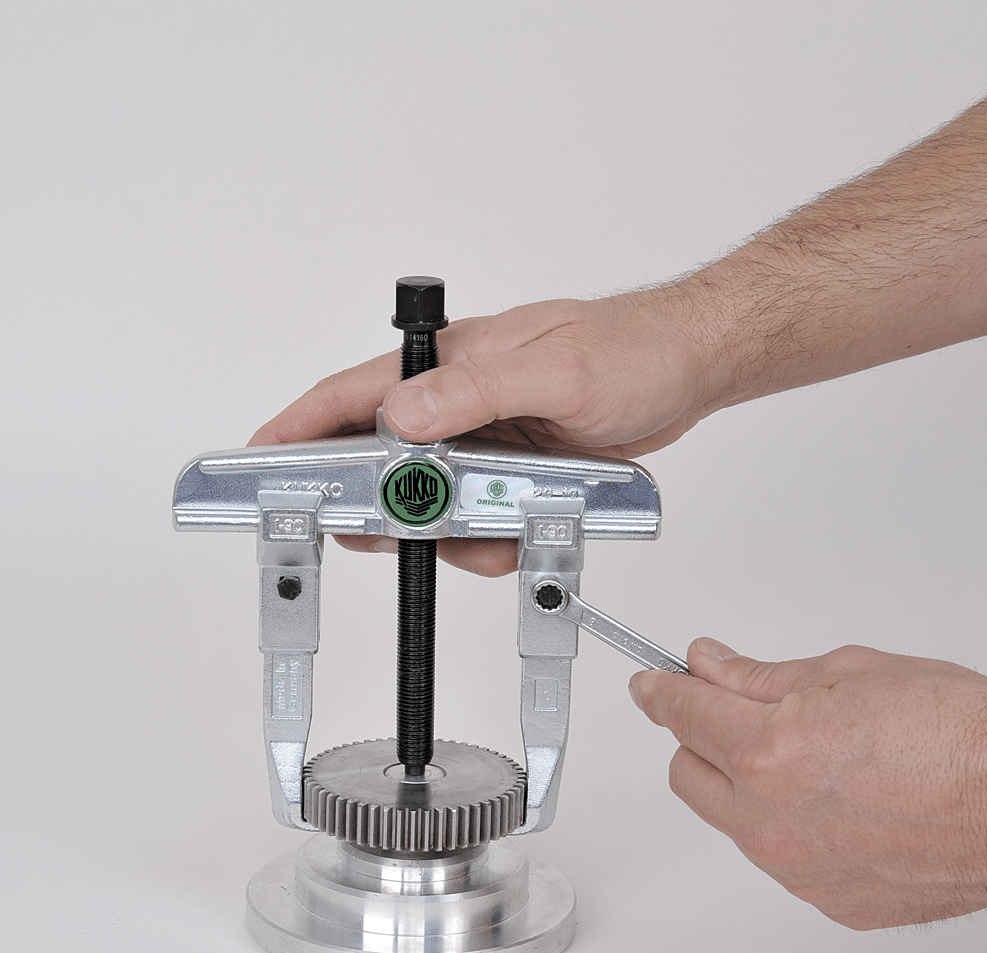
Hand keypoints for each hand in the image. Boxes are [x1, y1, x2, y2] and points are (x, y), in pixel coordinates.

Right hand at [249, 291, 712, 575]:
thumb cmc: (634, 349)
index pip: (356, 391)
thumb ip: (477, 390)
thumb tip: (403, 415)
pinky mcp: (515, 463)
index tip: (261, 457)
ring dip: (445, 524)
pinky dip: (487, 531)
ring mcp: (489, 432)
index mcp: (457, 360)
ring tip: (477, 536)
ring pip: (433, 490)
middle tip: (372, 531)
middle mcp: (464, 397)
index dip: (302, 425)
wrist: (691, 367)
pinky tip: (513, 532)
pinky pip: (479, 507)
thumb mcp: (557, 369)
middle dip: (375, 498)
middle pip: (385, 452)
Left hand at [629, 639, 986, 928]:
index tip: (650, 684)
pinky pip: (779, 856)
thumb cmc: (958, 731)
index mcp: (767, 752)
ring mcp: (799, 869)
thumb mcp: (846, 672)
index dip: (660, 691)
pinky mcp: (830, 901)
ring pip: (730, 817)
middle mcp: (771, 820)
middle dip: (701, 736)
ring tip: (810, 757)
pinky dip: (788, 825)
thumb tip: (710, 665)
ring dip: (743, 783)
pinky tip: (838, 800)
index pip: (681, 713)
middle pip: (687, 771)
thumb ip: (759, 677)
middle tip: (737, 713)